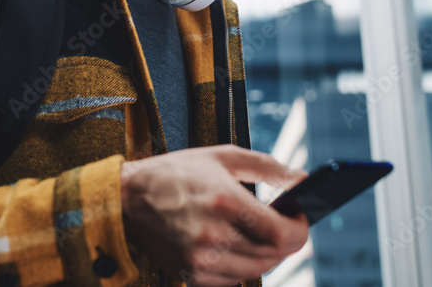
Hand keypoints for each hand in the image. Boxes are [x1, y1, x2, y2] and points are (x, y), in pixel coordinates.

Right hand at [119, 145, 308, 285]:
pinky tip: (235, 246)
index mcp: (225, 202)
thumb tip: (301, 179)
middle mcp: (213, 235)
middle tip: (282, 224)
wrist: (130, 197)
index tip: (300, 218)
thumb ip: (268, 167)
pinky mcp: (190, 274)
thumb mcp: (223, 157)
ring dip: (265, 254)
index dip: (300, 229)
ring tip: (257, 234)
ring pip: (255, 270)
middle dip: (285, 241)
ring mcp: (200, 259)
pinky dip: (242, 266)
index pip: (281, 234)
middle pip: (272, 255)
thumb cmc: (176, 174)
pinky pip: (232, 280)